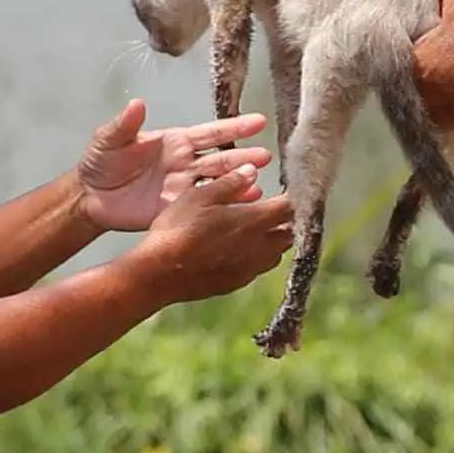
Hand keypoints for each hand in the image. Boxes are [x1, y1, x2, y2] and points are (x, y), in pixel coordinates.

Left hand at [75, 99, 269, 232]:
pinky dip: (225, 207)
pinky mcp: (179, 211)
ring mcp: (185, 188)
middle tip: (266, 157)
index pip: (211, 133)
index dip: (234, 128)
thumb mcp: (109, 139)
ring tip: (258, 182)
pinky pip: (205, 209)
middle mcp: (186, 163)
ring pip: (218, 184)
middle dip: (244, 157)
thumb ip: (125, 125)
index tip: (259, 122)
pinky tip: (241, 206)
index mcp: (176, 142)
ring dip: (238, 182)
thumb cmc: (101, 162)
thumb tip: (136, 103)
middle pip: (221, 159)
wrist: (90, 197)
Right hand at [133, 163, 296, 302]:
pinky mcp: (237, 282)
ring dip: (275, 241)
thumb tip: (252, 170)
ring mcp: (249, 268)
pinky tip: (241, 250)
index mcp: (254, 221)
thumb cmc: (178, 230)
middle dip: (288, 221)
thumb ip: (230, 183)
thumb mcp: (199, 196)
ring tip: (260, 229)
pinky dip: (258, 257)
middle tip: (276, 209)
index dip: (294, 197)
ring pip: (276, 253)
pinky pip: (258, 268)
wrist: (160, 274)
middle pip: (289, 233)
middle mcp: (259, 247)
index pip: (289, 208)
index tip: (289, 189)